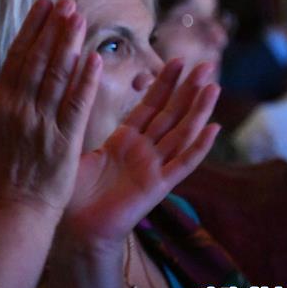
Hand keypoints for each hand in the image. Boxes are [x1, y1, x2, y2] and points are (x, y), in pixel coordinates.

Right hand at [0, 0, 101, 219]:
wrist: (16, 213)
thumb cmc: (0, 176)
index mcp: (0, 107)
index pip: (17, 59)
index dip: (32, 29)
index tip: (44, 5)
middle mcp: (20, 112)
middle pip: (39, 61)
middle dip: (53, 28)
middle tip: (67, 1)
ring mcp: (42, 126)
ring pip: (58, 77)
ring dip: (70, 44)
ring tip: (80, 18)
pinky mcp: (64, 142)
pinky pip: (77, 105)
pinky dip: (85, 80)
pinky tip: (94, 57)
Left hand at [62, 59, 220, 243]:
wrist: (75, 227)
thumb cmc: (73, 191)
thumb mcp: (76, 148)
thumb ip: (80, 120)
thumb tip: (72, 88)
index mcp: (125, 140)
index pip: (150, 105)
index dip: (164, 84)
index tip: (177, 60)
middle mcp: (144, 151)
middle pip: (171, 114)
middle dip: (188, 89)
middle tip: (205, 63)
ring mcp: (154, 168)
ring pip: (182, 133)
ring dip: (198, 110)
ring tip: (212, 86)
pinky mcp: (158, 186)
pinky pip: (183, 164)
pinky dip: (199, 146)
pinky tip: (213, 128)